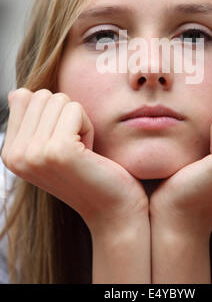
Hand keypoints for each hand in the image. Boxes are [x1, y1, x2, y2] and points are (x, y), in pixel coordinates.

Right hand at [1, 88, 148, 233]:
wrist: (112, 208)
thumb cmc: (87, 172)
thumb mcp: (50, 146)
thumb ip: (32, 120)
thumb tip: (16, 93)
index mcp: (10, 152)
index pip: (22, 96)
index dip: (51, 111)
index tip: (62, 140)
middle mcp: (15, 154)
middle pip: (42, 95)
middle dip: (66, 114)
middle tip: (75, 146)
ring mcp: (34, 153)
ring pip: (60, 100)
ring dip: (78, 120)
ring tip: (82, 150)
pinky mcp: (58, 151)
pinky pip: (75, 109)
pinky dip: (88, 126)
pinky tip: (89, 152)